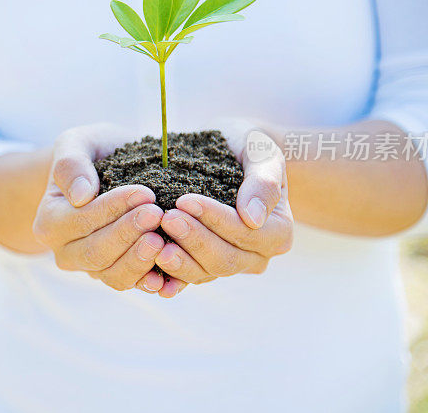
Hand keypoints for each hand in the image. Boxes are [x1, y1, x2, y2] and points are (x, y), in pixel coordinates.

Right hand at [32, 124, 166, 292]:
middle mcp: (67, 252)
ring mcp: (93, 268)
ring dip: (140, 259)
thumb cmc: (91, 153)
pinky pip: (134, 285)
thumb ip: (71, 164)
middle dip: (128, 234)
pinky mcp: (120, 274)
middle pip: (95, 253)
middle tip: (156, 214)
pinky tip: (170, 273)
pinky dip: (153, 281)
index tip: (144, 193)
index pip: (80, 221)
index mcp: (50, 222)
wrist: (107, 168)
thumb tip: (80, 196)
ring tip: (162, 239)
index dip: (112, 209)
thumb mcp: (76, 144)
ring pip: (114, 275)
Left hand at [154, 122, 293, 296]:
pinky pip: (186, 279)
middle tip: (166, 218)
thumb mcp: (260, 151)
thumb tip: (253, 219)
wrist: (224, 151)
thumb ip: (263, 181)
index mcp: (277, 231)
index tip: (185, 201)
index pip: (246, 233)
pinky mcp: (203, 266)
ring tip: (155, 244)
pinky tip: (150, 276)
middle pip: (225, 259)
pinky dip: (170, 280)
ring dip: (179, 261)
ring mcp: (229, 264)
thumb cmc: (244, 147)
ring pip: (205, 273)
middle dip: (194, 239)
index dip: (216, 219)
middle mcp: (256, 255)